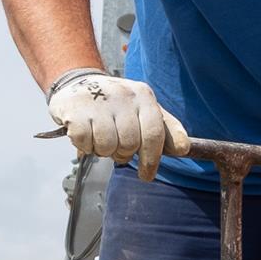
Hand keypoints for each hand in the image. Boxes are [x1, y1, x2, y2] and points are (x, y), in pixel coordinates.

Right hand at [46, 70, 189, 179]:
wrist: (78, 84)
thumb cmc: (116, 104)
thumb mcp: (143, 109)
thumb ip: (165, 129)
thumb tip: (183, 149)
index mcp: (143, 95)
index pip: (154, 134)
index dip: (152, 160)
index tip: (147, 175)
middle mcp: (123, 95)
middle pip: (130, 144)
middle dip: (123, 153)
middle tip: (116, 146)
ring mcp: (98, 101)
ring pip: (108, 146)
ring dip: (104, 150)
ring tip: (101, 137)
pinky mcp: (76, 110)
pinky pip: (86, 143)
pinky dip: (86, 146)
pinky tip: (86, 132)